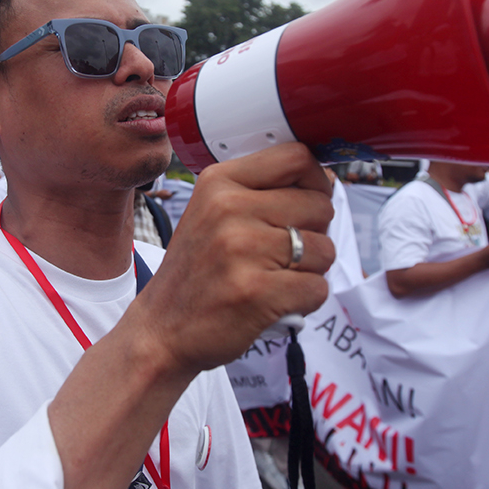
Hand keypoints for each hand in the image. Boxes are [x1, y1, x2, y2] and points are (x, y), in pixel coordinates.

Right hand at [128, 142, 334, 374]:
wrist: (161, 330)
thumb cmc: (197, 272)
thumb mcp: (212, 212)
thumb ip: (260, 192)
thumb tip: (328, 181)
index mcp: (219, 182)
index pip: (298, 158)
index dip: (317, 182)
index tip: (307, 203)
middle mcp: (229, 208)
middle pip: (320, 205)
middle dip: (315, 232)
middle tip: (284, 253)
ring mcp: (242, 250)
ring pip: (324, 249)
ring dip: (311, 270)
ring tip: (276, 278)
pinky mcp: (256, 291)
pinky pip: (318, 287)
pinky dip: (305, 300)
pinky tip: (275, 302)